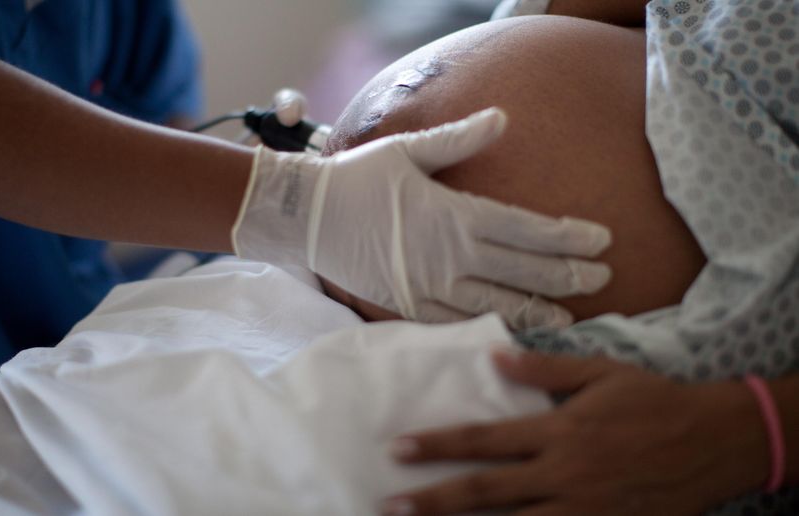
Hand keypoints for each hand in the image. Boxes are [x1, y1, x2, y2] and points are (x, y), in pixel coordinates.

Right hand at [233, 108, 612, 328]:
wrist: (307, 217)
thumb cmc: (358, 178)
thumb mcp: (408, 151)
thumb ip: (459, 139)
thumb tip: (503, 117)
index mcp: (453, 215)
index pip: (525, 230)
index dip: (568, 237)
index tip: (602, 241)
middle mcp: (447, 256)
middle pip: (521, 271)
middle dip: (567, 277)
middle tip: (604, 279)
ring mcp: (428, 287)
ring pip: (495, 305)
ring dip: (536, 312)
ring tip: (570, 320)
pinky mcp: (408, 307)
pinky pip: (456, 323)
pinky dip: (488, 328)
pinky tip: (510, 332)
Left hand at [383, 352, 769, 515]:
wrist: (714, 441)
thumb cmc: (654, 400)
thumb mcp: (601, 372)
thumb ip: (544, 370)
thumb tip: (495, 359)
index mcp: (558, 430)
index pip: (484, 439)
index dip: (437, 445)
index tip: (399, 449)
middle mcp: (563, 473)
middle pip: (486, 491)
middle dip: (433, 499)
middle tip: (390, 504)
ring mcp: (583, 509)